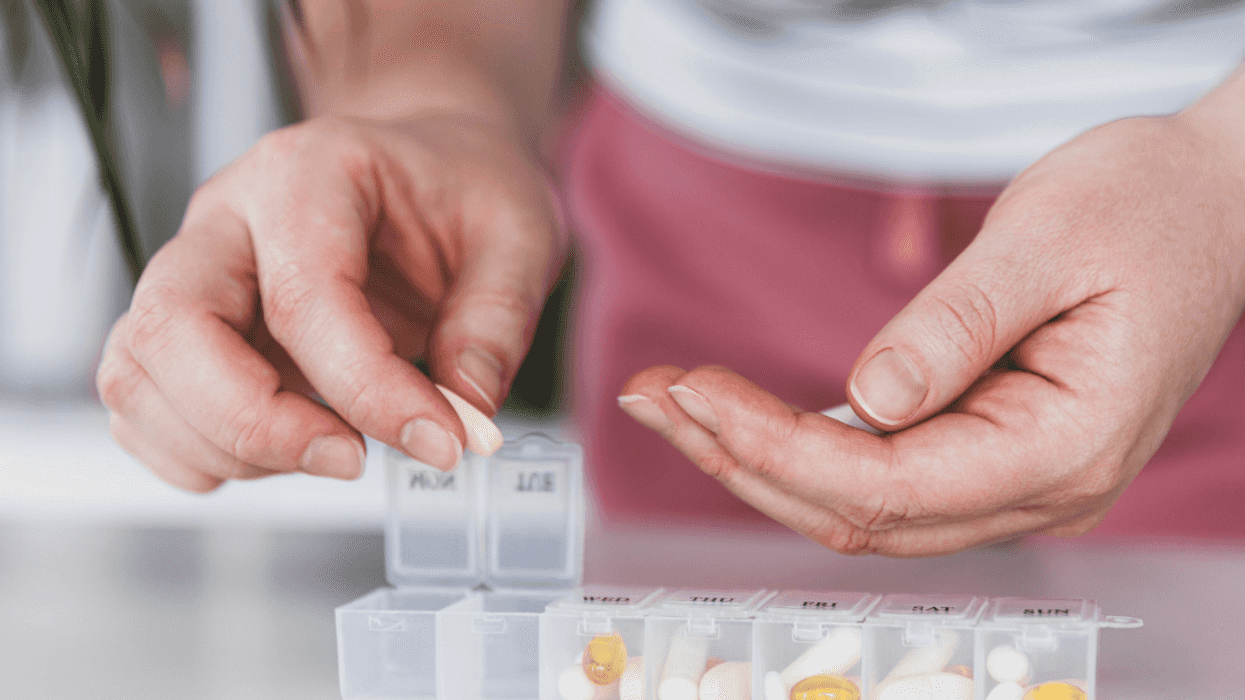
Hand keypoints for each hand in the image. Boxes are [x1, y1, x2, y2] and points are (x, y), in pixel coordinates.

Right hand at [97, 114, 564, 490]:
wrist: (430, 170)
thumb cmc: (462, 190)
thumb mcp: (519, 236)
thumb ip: (496, 324)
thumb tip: (466, 416)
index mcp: (311, 172)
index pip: (305, 298)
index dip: (370, 391)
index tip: (440, 442)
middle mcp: (230, 216)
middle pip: (171, 328)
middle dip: (256, 422)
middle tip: (352, 459)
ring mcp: (196, 270)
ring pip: (139, 373)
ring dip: (226, 445)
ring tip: (332, 449)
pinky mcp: (186, 327)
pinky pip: (142, 403)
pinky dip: (200, 452)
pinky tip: (285, 451)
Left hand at [620, 113, 1244, 555]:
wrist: (1210, 205)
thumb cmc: (1145, 207)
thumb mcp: (1049, 239)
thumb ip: (956, 327)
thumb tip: (866, 401)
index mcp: (1067, 447)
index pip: (890, 485)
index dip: (776, 447)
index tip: (692, 393)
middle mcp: (1043, 489)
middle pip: (860, 513)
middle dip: (740, 460)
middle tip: (647, 398)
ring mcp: (1017, 482)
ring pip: (862, 507)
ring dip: (757, 460)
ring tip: (669, 403)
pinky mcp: (990, 455)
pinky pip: (883, 479)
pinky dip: (802, 449)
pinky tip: (739, 414)